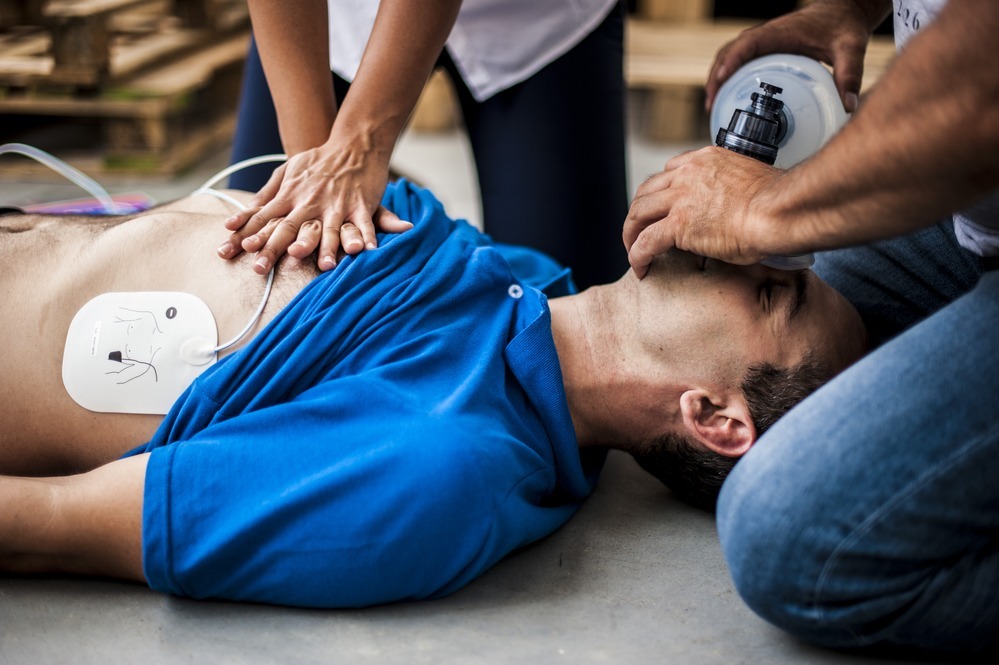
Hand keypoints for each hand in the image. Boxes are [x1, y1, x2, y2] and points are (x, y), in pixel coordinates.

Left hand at [217, 134, 411, 273]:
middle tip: (261, 269)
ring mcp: (336, 204)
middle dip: (273, 249)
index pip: (265, 216)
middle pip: (288, 228)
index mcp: (291, 195)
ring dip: (325, 248)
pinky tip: (367, 251)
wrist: (355, 144)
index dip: (252, 233)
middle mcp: (310, 202)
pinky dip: (366, 238)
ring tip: (323, 267)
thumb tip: (242, 216)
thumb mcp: (287, 171)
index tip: (240, 250)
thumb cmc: (319, 161)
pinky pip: (363, 225)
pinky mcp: (361, 206)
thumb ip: (266, 195)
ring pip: (328, 230)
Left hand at [623, 147, 786, 277]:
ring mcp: (680, 198)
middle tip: (638, 231)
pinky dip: (638, 255)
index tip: (661, 209)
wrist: (781, 210)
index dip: (660, 193)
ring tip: (633, 251)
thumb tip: (737, 210)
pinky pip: (646, 241)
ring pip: (638, 214)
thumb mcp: (750, 185)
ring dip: (631, 234)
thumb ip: (733, 192)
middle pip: (647, 191)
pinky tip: (640, 268)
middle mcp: (688, 174)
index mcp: (705, 160)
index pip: (669, 171)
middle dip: (639, 213)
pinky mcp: (678, 225)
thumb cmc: (778, 203)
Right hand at [705, 0, 881, 113]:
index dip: (730, 61)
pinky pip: (738, 61)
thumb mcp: (850, 48)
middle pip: (728, 53)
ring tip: (712, 106)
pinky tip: (728, 98)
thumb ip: (850, 74)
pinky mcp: (764, 49)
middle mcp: (765, 36)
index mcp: (779, 33)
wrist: (843, 11)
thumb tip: (848, 106)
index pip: (746, 44)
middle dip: (715, 77)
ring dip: (717, 78)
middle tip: (711, 105)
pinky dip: (727, 77)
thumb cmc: (843, 25)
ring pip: (728, 57)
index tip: (720, 80)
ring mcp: (762, 43)